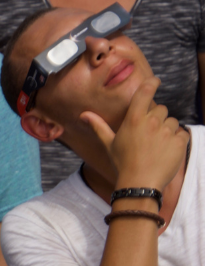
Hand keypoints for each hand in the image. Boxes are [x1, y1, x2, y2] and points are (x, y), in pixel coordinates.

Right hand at [81, 77, 188, 193]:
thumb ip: (99, 126)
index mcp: (134, 120)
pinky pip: (182, 134)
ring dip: (167, 130)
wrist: (139, 184)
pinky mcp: (179, 142)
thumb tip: (83, 115)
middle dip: (157, 119)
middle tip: (148, 136)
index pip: (145, 92)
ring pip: (172, 122)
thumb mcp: (109, 144)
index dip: (152, 83)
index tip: (155, 81)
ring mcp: (166, 132)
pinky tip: (166, 152)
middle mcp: (151, 122)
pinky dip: (177, 141)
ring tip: (156, 147)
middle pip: (161, 109)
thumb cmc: (122, 164)